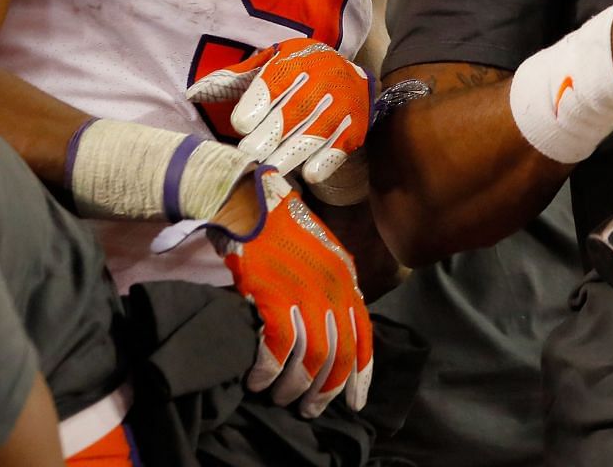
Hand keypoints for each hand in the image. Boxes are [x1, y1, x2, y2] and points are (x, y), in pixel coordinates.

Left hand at [187, 42, 369, 203]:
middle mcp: (321, 82)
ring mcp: (341, 106)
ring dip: (288, 155)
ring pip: (313, 135)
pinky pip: (338, 149)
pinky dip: (323, 162)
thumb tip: (193, 93)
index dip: (255, 108)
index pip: (272, 86)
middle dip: (266, 137)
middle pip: (291, 114)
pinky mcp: (354, 128)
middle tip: (246, 156)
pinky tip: (308, 173)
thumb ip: (234, 78)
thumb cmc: (298, 71)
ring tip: (267, 170)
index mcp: (295, 62)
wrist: (349, 73)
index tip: (241, 125)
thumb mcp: (269, 63)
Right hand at [210, 169, 372, 416]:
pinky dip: (268, 370)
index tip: (355, 402)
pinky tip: (259, 381)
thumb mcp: (319, 256)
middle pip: (341, 353)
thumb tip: (333, 329)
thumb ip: (329, 289)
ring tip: (281, 398)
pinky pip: (277, 347)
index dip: (361, 373)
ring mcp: (305, 290)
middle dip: (327, 389)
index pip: (364, 334)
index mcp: (346, 278)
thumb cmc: (278, 229)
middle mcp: (333, 286)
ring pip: (312, 356)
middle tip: (310, 410)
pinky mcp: (274, 293)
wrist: (247, 201)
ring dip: (295, 386)